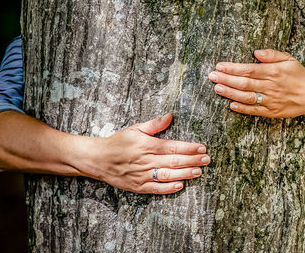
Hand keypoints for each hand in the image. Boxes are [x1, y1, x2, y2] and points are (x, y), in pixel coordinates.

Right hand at [80, 113, 209, 194]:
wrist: (98, 159)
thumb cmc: (118, 142)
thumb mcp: (135, 129)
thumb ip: (154, 124)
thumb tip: (170, 116)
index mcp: (146, 145)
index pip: (173, 146)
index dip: (189, 148)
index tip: (202, 148)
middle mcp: (146, 160)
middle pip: (174, 161)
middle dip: (192, 160)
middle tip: (207, 160)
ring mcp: (142, 175)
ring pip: (168, 175)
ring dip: (185, 174)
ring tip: (198, 172)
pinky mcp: (138, 186)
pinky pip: (156, 189)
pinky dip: (169, 188)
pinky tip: (181, 185)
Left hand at [208, 49, 304, 117]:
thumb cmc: (299, 74)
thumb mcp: (289, 59)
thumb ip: (272, 55)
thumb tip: (256, 52)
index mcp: (274, 72)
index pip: (249, 70)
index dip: (232, 68)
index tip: (219, 65)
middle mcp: (271, 86)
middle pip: (244, 83)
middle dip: (226, 79)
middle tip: (211, 76)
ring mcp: (272, 100)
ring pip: (247, 97)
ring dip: (230, 93)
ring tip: (217, 88)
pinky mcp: (273, 112)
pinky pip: (255, 111)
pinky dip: (242, 108)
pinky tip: (231, 105)